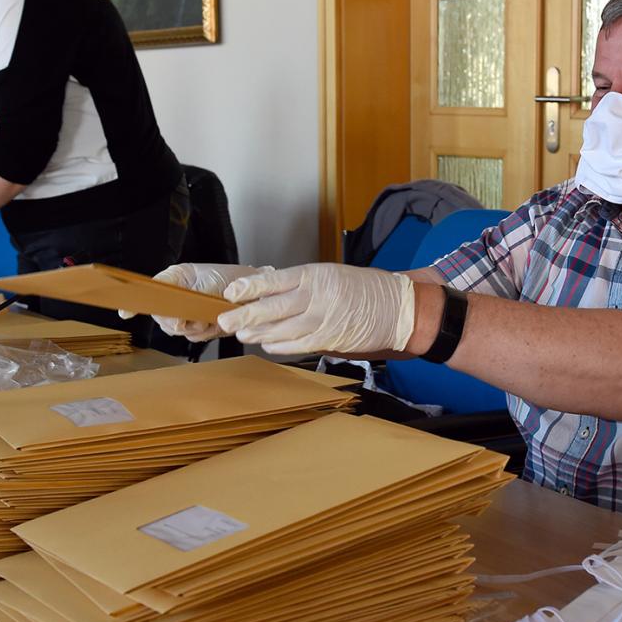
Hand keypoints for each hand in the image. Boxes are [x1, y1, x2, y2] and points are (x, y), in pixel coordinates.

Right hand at [120, 263, 271, 340]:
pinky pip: (194, 337)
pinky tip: (214, 324)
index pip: (150, 290)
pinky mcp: (199, 327)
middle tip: (190, 320)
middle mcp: (177, 297)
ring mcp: (187, 313)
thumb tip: (174, 319)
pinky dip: (205, 333)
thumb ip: (187, 296)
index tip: (126, 311)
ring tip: (209, 317)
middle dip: (176, 322)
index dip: (135, 302)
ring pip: (177, 330)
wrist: (256, 294)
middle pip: (161, 317)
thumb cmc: (233, 279)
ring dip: (195, 327)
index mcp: (175, 279)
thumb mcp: (208, 280)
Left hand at [217, 263, 414, 354]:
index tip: (231, 291)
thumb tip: (270, 296)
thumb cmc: (363, 290)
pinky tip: (268, 345)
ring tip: (241, 334)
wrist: (397, 308)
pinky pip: (298, 345)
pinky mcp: (329, 341)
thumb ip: (302, 287)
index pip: (274, 280)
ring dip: (258, 334)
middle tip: (224, 320)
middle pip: (272, 308)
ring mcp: (322, 320)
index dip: (250, 287)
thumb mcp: (331, 276)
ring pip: (281, 330)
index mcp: (315, 275)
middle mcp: (316, 297)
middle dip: (245, 316)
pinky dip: (280, 346)